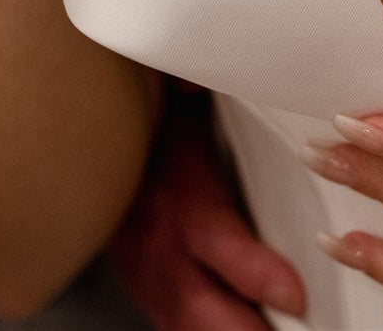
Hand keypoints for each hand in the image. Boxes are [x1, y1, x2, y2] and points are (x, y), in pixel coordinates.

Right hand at [108, 83, 306, 328]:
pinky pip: (173, 324)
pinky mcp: (143, 288)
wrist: (87, 152)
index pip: (218, 242)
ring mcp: (147, 274)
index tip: (296, 296)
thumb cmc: (151, 123)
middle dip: (246, 330)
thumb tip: (201, 77)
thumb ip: (197, 89)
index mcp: (178, 195)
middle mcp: (159, 243)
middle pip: (200, 306)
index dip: (255, 273)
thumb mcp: (180, 101)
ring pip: (186, 325)